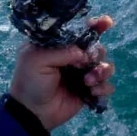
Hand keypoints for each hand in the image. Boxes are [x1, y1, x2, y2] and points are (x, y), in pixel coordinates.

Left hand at [7, 15, 115, 130]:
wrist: (32, 113)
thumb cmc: (30, 82)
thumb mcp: (37, 59)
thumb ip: (62, 51)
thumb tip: (84, 54)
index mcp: (59, 44)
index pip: (79, 30)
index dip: (94, 25)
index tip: (106, 23)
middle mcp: (72, 56)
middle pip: (96, 47)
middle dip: (97, 53)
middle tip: (88, 61)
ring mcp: (81, 73)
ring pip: (104, 65)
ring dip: (102, 71)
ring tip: (89, 81)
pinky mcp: (88, 90)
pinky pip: (106, 85)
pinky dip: (103, 87)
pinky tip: (92, 92)